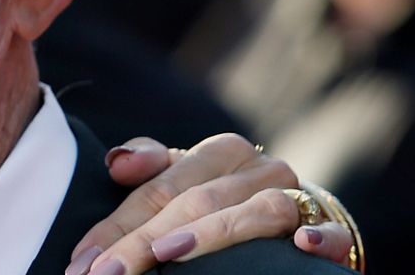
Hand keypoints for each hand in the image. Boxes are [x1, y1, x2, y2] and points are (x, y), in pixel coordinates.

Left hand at [64, 134, 355, 274]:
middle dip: (143, 241)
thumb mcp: (186, 181)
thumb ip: (150, 168)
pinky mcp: (332, 228)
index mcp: (220, 152)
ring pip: (253, 212)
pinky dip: (318, 238)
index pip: (158, 188)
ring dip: (211, 233)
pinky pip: (329, 231)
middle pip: (194, 202)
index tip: (81, 264)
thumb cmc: (229, 202)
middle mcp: (260, 168)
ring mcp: (298, 197)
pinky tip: (300, 247)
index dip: (116, 227)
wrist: (307, 219)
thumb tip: (116, 162)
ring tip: (167, 254)